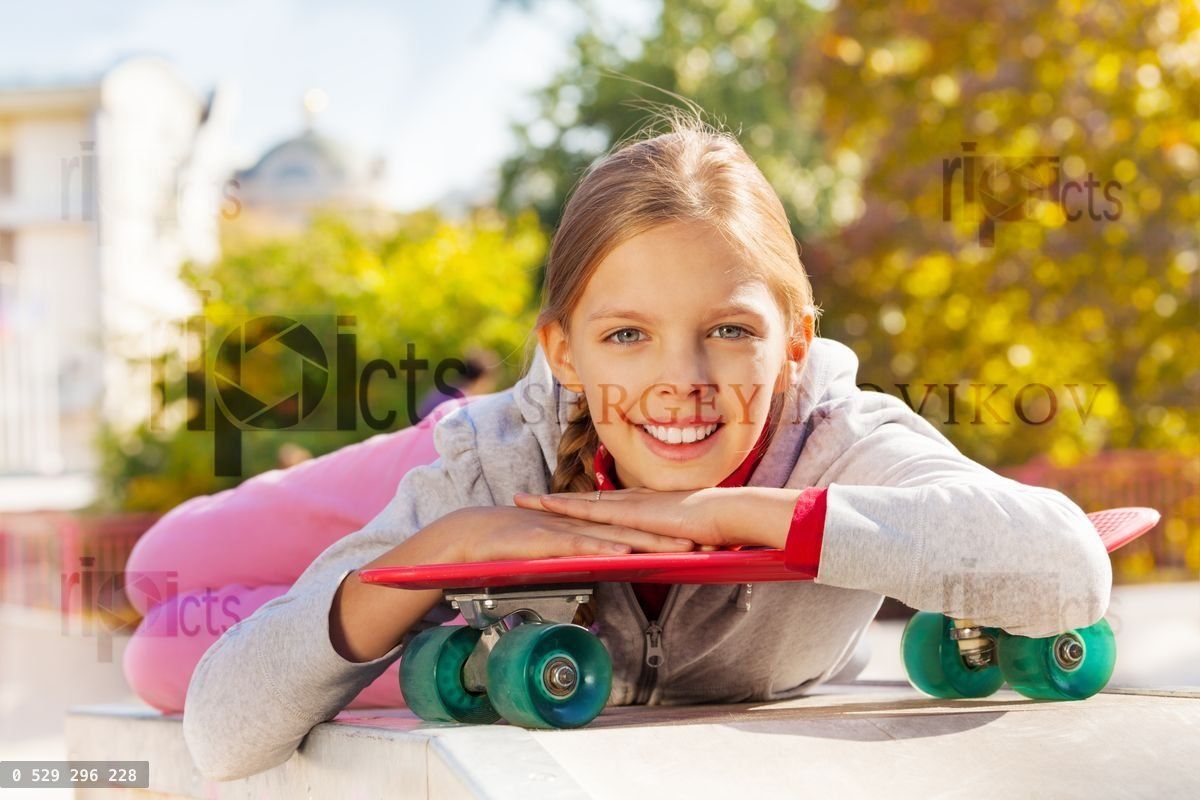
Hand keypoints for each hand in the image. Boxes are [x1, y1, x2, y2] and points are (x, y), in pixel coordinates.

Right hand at [421, 504, 696, 562]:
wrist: (472, 536)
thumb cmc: (514, 548)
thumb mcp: (556, 555)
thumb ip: (582, 559)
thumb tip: (608, 569)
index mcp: (585, 526)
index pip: (630, 530)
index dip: (661, 535)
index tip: (694, 542)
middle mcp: (580, 524)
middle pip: (631, 530)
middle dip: (667, 538)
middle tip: (702, 545)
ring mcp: (563, 529)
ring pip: (612, 536)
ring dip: (646, 543)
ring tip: (677, 551)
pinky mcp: (546, 539)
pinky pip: (579, 544)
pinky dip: (602, 548)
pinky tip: (623, 554)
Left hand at [513, 487, 742, 548]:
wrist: (727, 514)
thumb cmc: (715, 526)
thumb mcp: (684, 538)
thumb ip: (671, 544)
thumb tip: (672, 554)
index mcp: (643, 507)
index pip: (602, 507)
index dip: (577, 506)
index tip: (556, 506)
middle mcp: (631, 501)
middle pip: (583, 500)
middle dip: (552, 501)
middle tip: (524, 498)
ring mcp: (629, 504)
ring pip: (580, 502)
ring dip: (550, 502)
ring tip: (523, 501)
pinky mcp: (630, 512)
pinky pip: (592, 510)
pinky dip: (567, 508)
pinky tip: (547, 508)